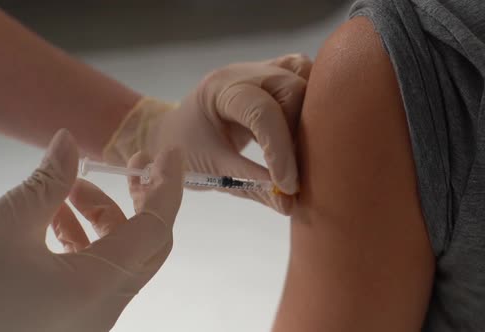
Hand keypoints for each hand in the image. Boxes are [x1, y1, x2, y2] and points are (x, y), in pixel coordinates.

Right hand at [0, 129, 182, 331]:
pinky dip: (85, 242)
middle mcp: (103, 309)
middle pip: (145, 244)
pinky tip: (56, 217)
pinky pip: (95, 275)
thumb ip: (49, 179)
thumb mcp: (6, 224)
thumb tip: (69, 141)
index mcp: (97, 286)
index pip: (155, 227)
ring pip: (119, 258)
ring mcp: (89, 320)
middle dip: (140, 199)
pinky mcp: (71, 320)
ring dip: (103, 217)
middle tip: (129, 164)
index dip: (167, 185)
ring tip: (70, 188)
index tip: (171, 153)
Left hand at [104, 54, 311, 214]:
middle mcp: (243, 73)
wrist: (174, 131)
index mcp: (219, 91)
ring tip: (302, 150)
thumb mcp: (213, 172)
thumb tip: (290, 204)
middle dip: (300, 132)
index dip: (281, 151)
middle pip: (291, 88)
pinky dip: (311, 99)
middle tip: (297, 169)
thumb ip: (252, 186)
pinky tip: (307, 129)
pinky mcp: (273, 75)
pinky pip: (303, 74)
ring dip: (310, 114)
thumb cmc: (184, 150)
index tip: (289, 186)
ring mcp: (260, 69)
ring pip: (303, 76)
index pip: (261, 112)